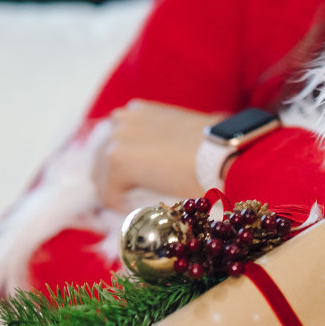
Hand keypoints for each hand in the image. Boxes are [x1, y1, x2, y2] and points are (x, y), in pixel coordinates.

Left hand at [93, 100, 225, 210]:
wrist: (223, 154)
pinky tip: (138, 213)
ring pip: (101, 177)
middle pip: (100, 158)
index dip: (124, 166)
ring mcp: (117, 138)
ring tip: (133, 208)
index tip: (134, 185)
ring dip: (115, 194)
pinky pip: (108, 194)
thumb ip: (171, 141)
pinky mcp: (117, 160)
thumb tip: (177, 160)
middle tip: (129, 199)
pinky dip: (120, 207)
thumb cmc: (217, 148)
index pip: (115, 141)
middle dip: (113, 180)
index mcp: (139, 112)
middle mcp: (123, 119)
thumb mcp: (190, 135)